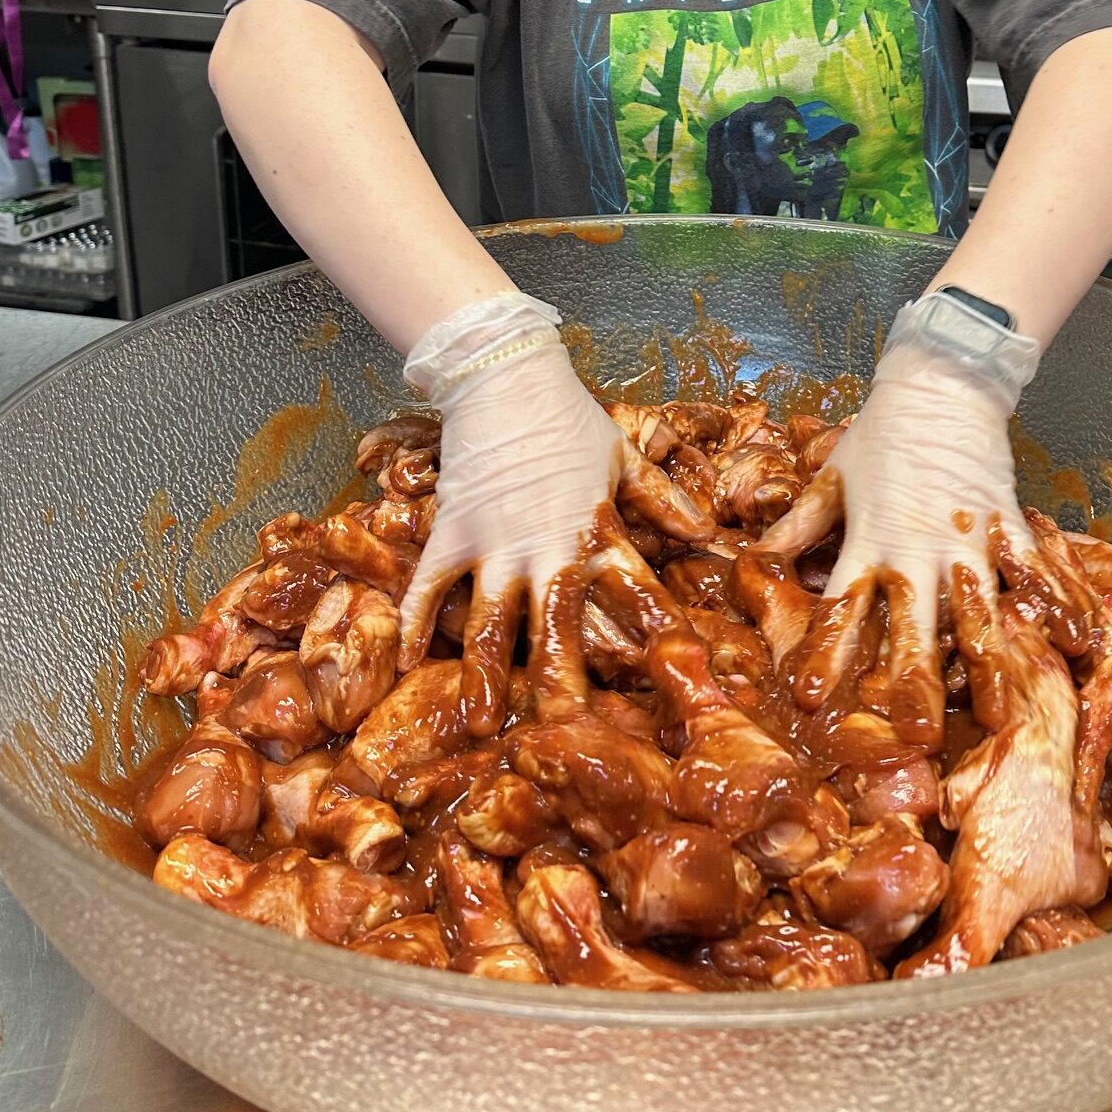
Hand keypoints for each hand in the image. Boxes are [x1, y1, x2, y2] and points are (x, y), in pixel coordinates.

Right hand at [396, 292, 715, 728]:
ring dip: (484, 673)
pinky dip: (412, 624)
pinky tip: (402, 665)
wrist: (503, 376)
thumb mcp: (626, 457)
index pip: (633, 591)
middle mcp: (544, 546)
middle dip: (560, 681)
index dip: (654, 634)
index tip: (672, 680)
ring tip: (482, 724)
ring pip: (487, 620)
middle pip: (555, 624)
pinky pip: (426, 586)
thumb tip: (708, 534)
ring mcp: (491, 543)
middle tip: (566, 735)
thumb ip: (663, 500)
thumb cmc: (570, 417)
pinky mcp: (450, 533)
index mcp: (595, 530)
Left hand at [753, 293, 1085, 747]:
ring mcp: (969, 541)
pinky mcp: (1008, 526)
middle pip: (914, 626)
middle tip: (915, 736)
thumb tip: (753, 562)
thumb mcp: (831, 478)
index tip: (812, 699)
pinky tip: (1080, 645)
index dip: (826, 654)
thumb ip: (798, 527)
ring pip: (979, 611)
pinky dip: (1057, 606)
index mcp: (869, 541)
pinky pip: (1035, 573)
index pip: (842, 607)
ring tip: (1001, 714)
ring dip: (989, 664)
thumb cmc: (880, 432)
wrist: (941, 382)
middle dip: (913, 681)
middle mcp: (919, 551)